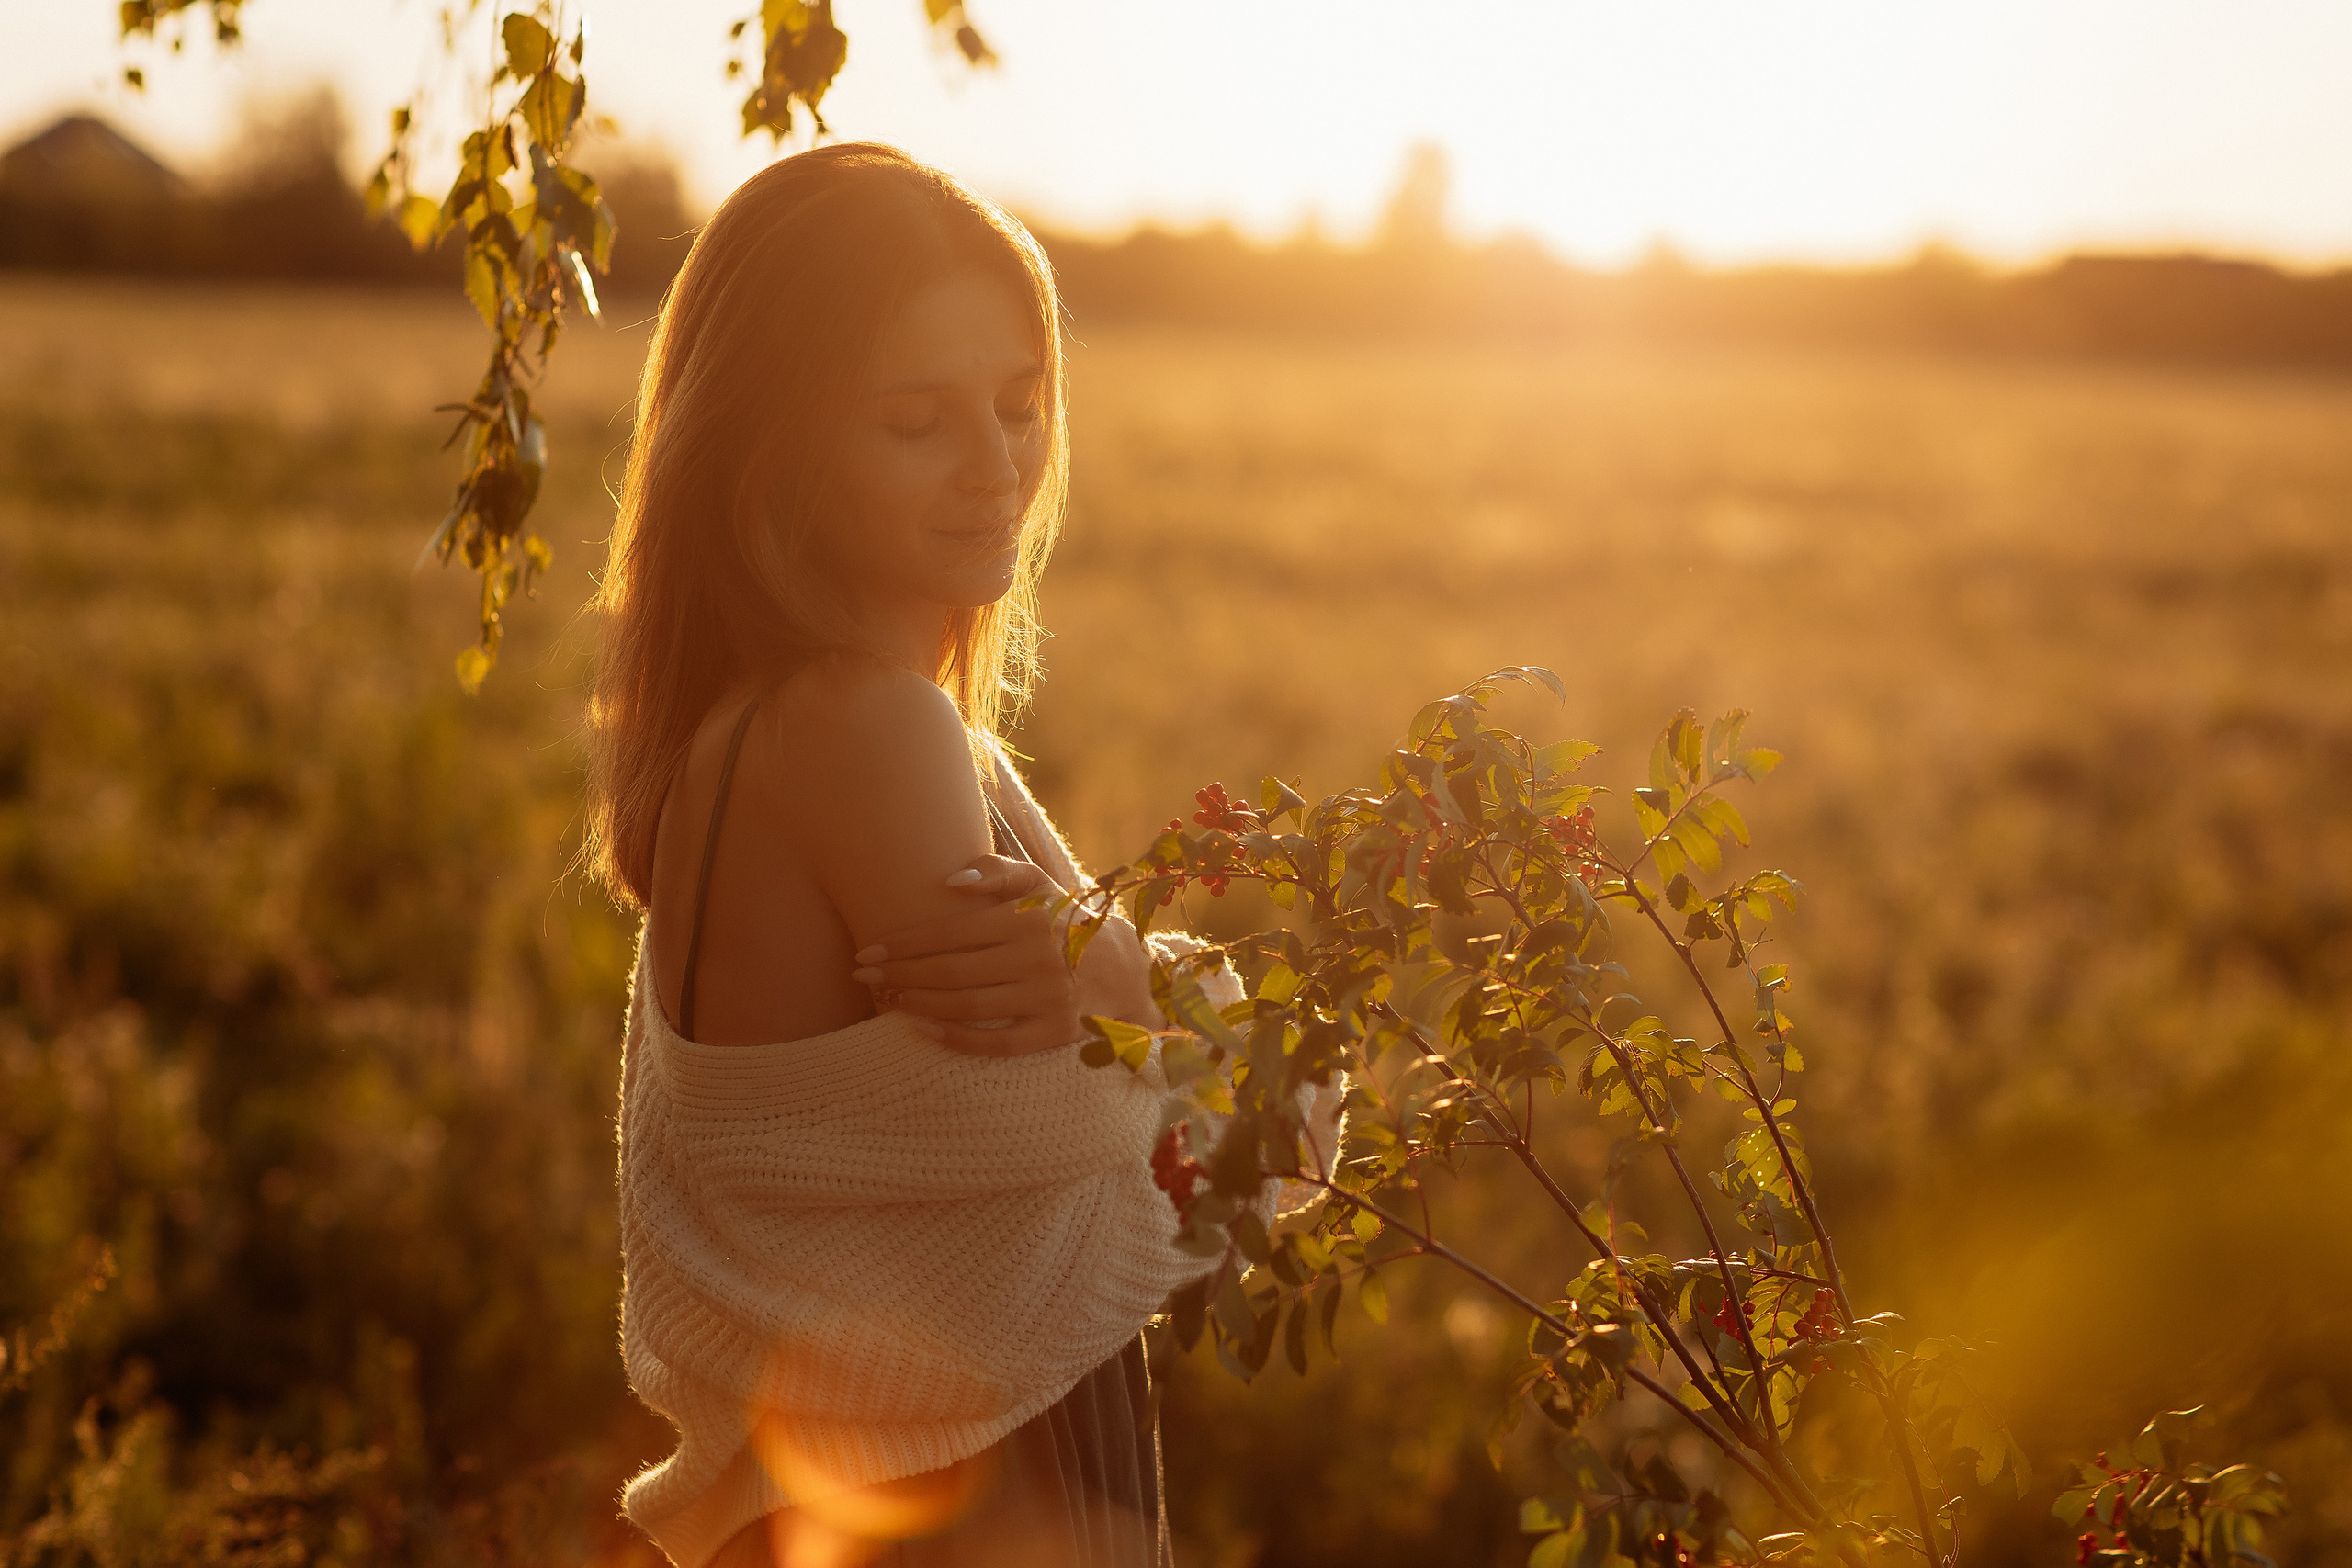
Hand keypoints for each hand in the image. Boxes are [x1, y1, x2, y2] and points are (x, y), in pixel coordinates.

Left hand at [851, 855, 1155, 1056]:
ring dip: (919, 1004)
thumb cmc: (1070, 922)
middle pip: (951, 971)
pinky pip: (997, 1042)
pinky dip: (957, 1039)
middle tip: (862, 976)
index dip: (905, 943)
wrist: (1130, 971)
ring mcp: (1048, 998)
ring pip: (967, 1006)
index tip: (869, 950)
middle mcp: (1038, 958)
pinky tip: (925, 1031)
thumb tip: (948, 880)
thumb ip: (999, 872)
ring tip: (887, 1000)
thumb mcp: (1043, 886)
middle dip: (899, 974)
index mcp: (1029, 918)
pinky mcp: (1056, 1033)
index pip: (952, 932)